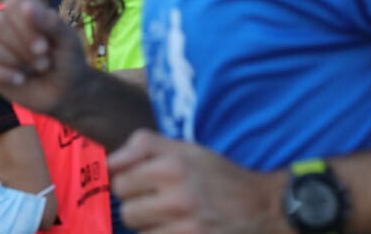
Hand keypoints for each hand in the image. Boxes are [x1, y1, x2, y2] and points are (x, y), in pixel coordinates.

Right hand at [0, 0, 89, 117]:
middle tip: (43, 62)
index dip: (26, 25)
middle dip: (22, 47)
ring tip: (31, 70)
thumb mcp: (68, 41)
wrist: (64, 91)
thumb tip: (27, 6)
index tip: (45, 46)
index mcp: (25, 8)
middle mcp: (5, 22)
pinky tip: (19, 80)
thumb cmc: (66, 59)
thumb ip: (51, 22)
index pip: (12, 3)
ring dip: (9, 59)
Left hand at [108, 130, 287, 233]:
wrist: (262, 207)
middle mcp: (177, 197)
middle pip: (128, 211)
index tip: (142, 184)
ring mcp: (185, 228)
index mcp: (173, 165)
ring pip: (141, 233)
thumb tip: (109, 162)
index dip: (129, 183)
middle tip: (160, 202)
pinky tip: (181, 229)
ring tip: (174, 218)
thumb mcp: (187, 148)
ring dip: (153, 227)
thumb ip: (145, 146)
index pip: (120, 181)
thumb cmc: (220, 175)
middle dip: (140, 207)